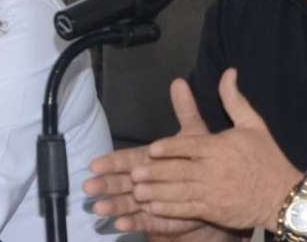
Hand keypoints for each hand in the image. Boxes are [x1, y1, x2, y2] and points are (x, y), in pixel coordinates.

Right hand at [84, 77, 214, 236]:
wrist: (217, 188)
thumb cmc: (200, 161)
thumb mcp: (194, 134)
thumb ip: (184, 110)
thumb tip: (179, 82)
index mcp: (149, 160)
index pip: (126, 160)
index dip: (111, 162)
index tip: (95, 164)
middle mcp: (145, 180)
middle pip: (121, 183)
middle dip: (105, 185)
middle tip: (89, 187)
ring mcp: (150, 201)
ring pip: (127, 204)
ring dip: (113, 206)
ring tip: (99, 208)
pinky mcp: (158, 219)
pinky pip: (144, 222)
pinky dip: (132, 223)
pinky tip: (120, 225)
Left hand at [131, 69, 300, 231]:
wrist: (284, 196)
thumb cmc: (267, 158)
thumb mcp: (253, 124)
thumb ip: (234, 99)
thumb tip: (228, 72)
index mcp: (221, 148)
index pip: (191, 147)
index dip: (171, 148)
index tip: (152, 149)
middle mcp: (214, 170)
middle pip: (180, 171)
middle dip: (156, 173)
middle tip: (133, 174)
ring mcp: (214, 193)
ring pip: (181, 191)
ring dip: (158, 192)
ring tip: (137, 192)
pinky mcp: (215, 211)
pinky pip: (189, 210)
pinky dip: (171, 210)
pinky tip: (154, 208)